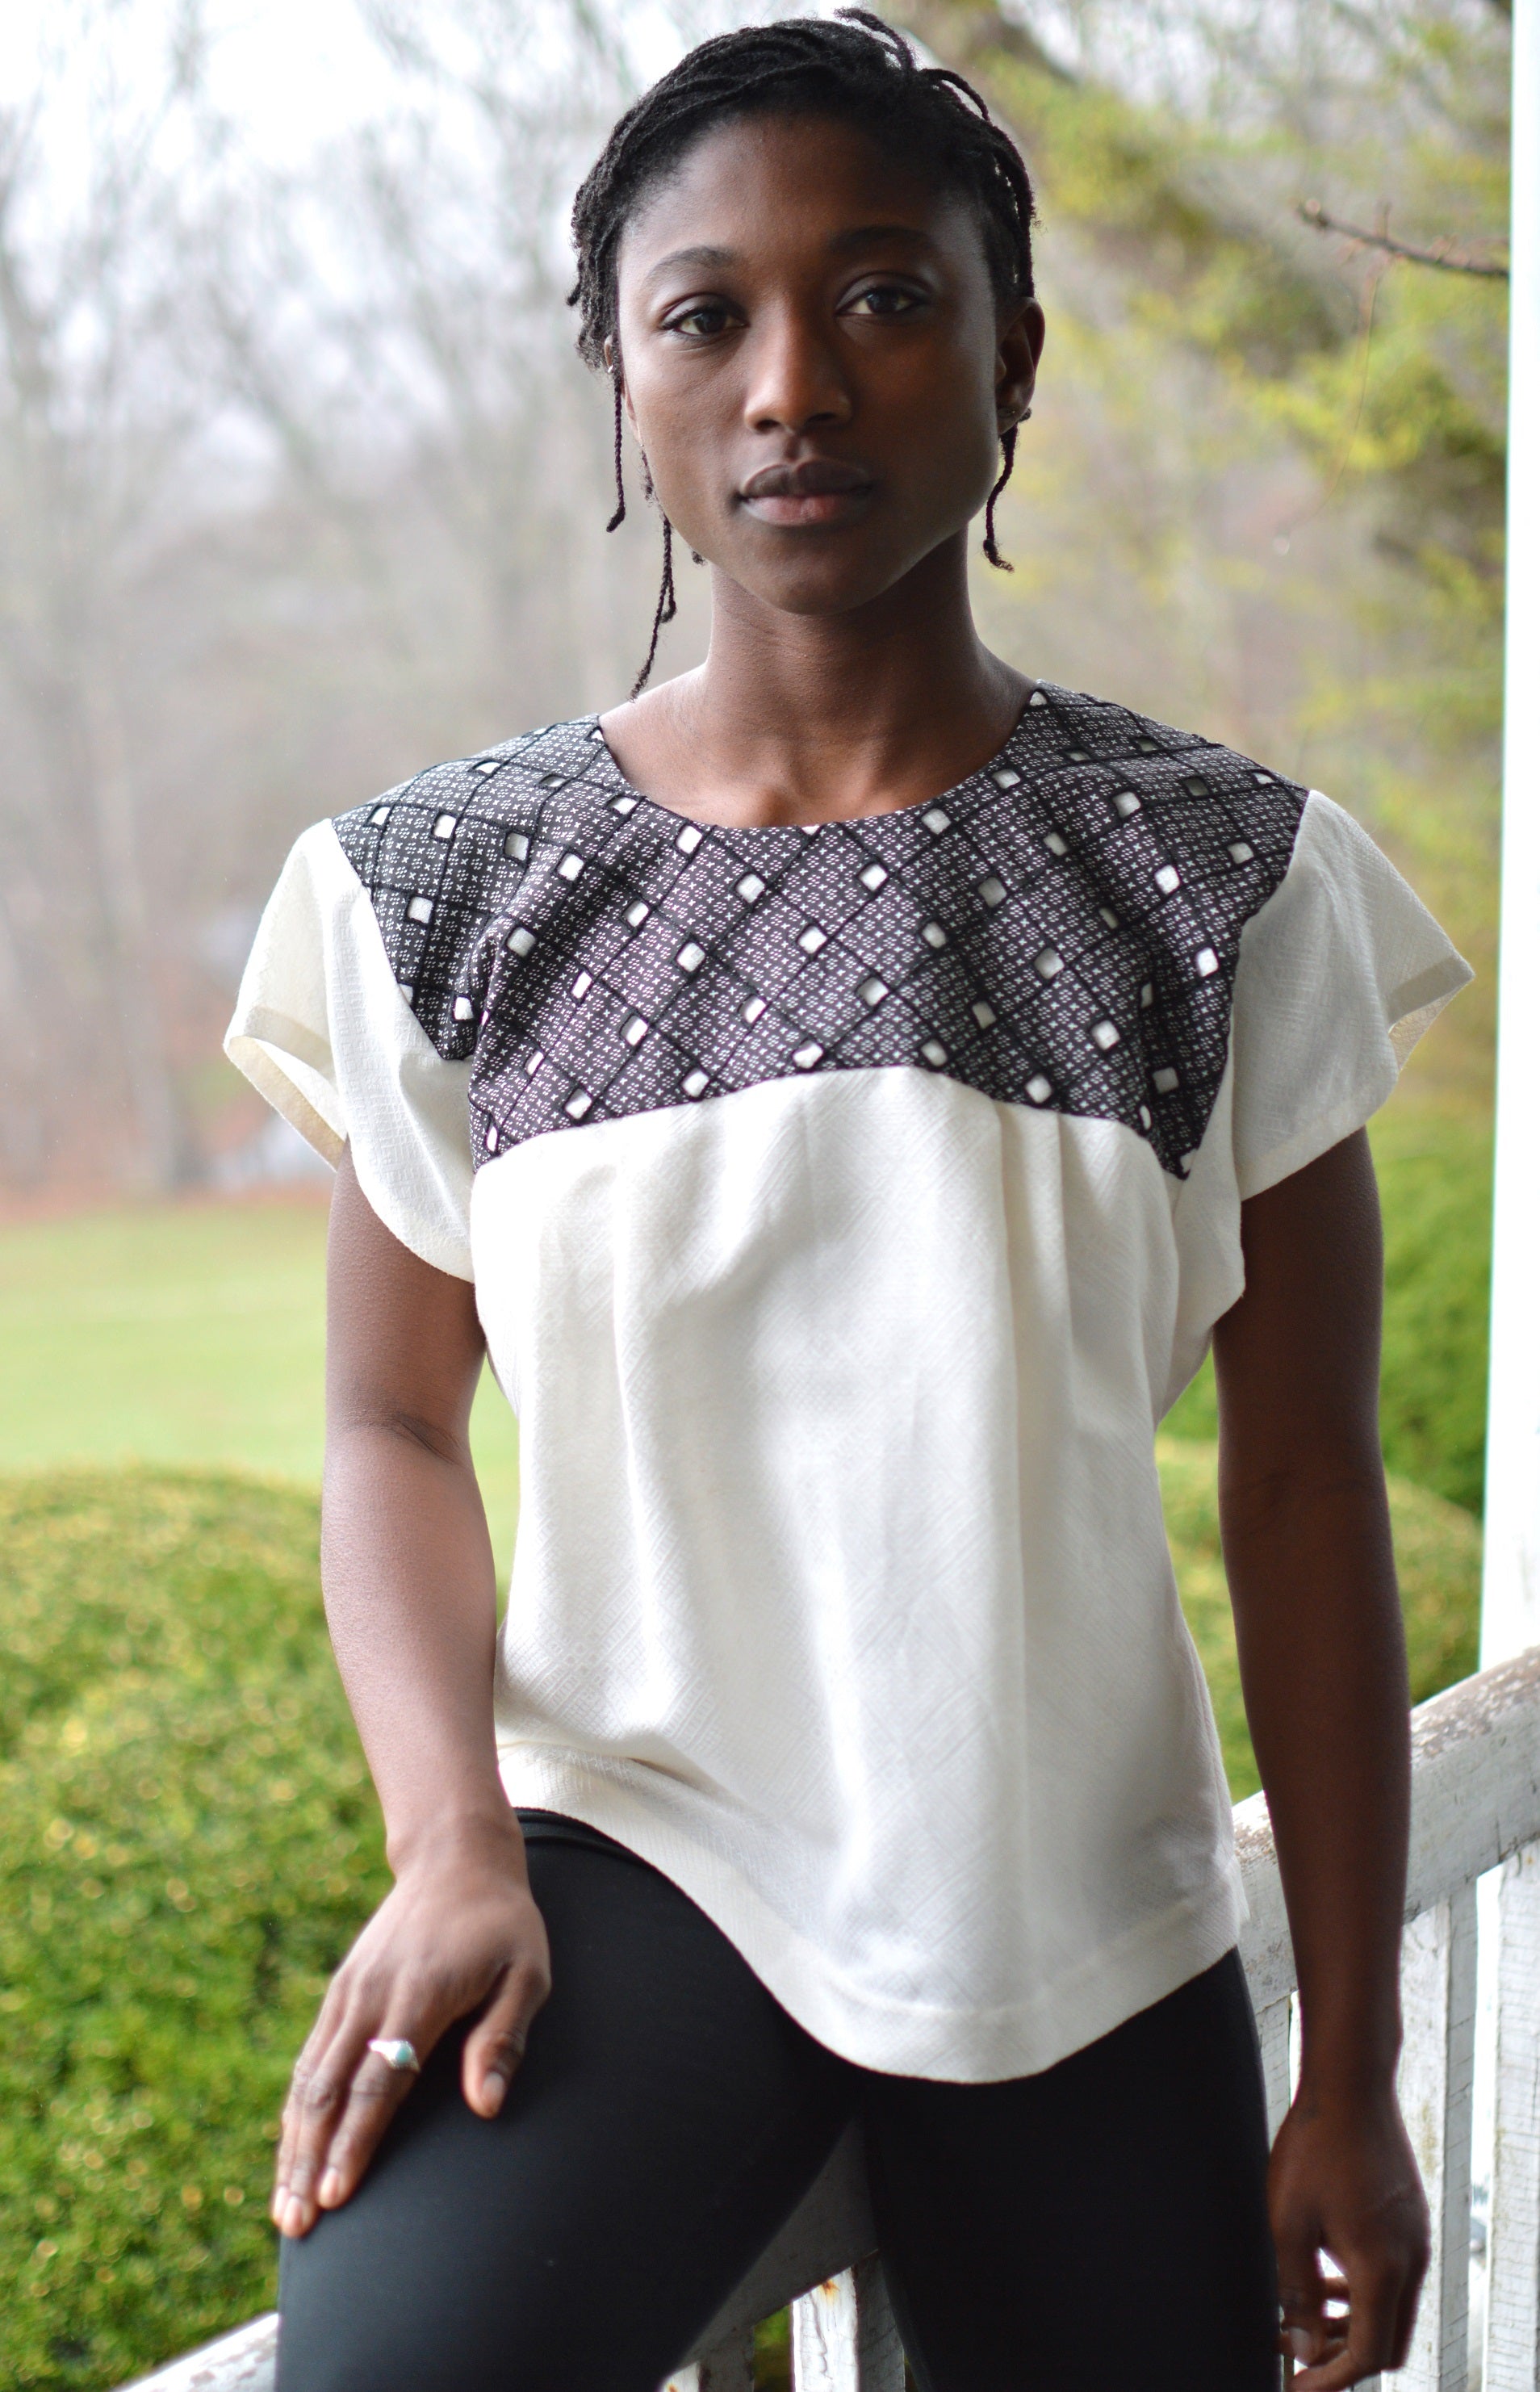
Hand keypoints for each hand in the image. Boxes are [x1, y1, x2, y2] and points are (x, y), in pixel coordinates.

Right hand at [271, 1815, 550, 2238]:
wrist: (456, 1860)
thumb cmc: (503, 1924)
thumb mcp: (527, 1972)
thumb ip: (503, 2038)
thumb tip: (486, 2108)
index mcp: (418, 1995)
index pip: (378, 2082)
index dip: (355, 2142)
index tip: (337, 2195)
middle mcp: (371, 1996)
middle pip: (329, 2091)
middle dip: (310, 2162)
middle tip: (297, 2225)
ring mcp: (349, 1992)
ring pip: (309, 2080)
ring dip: (294, 2146)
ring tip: (284, 2209)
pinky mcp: (340, 1991)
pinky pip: (309, 2060)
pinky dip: (296, 2111)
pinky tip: (292, 2152)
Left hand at [1269, 2079, 1428, 2386]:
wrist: (1351, 2084)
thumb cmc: (1314, 2149)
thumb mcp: (1288, 2223)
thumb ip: (1296, 2292)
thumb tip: (1301, 2348)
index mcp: (1382, 2268)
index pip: (1367, 2354)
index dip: (1330, 2378)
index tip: (1295, 2387)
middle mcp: (1411, 2259)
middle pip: (1388, 2341)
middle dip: (1342, 2357)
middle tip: (1295, 2351)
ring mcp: (1416, 2238)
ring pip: (1392, 2308)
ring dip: (1351, 2323)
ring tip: (1302, 2316)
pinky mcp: (1411, 2219)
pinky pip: (1395, 2275)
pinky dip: (1364, 2290)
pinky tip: (1325, 2274)